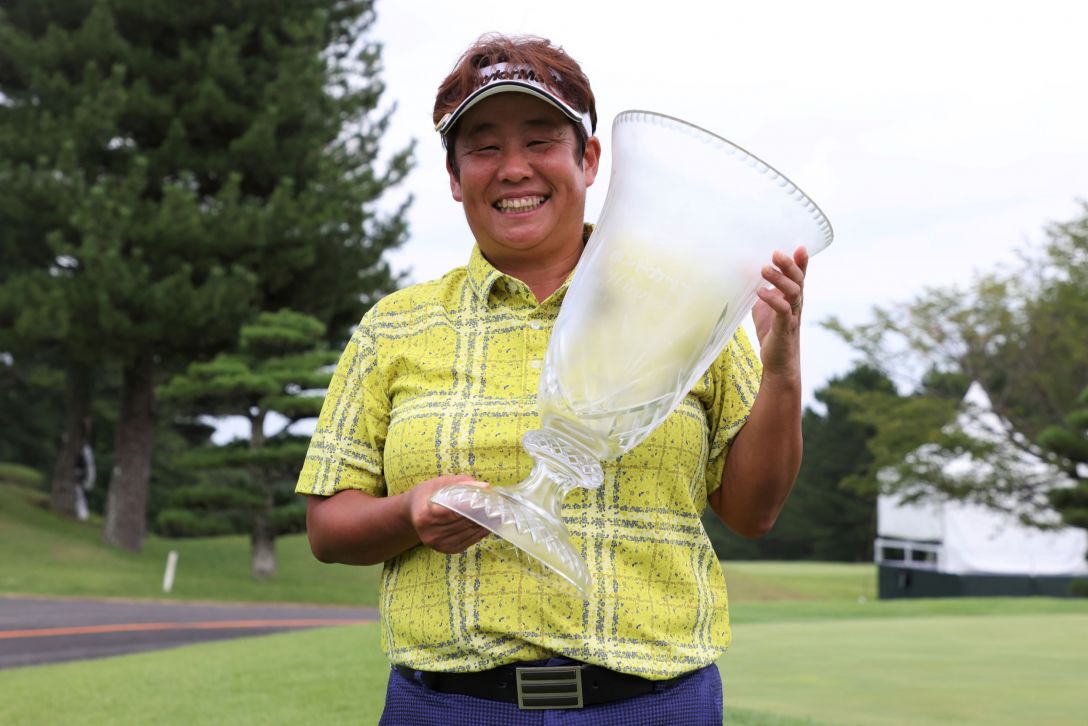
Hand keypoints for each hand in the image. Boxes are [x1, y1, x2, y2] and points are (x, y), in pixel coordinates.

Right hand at [406, 475, 491, 553]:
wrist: (413, 514)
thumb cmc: (427, 495)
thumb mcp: (439, 483)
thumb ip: (461, 483)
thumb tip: (485, 487)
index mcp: (424, 515)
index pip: (452, 510)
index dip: (471, 504)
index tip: (486, 498)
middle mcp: (430, 533)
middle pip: (463, 522)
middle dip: (481, 512)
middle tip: (496, 504)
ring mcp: (439, 544)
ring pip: (469, 532)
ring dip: (484, 523)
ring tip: (494, 512)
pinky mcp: (448, 550)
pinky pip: (470, 540)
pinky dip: (480, 531)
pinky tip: (486, 522)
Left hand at [751, 247, 808, 378]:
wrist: (778, 361)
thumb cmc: (772, 332)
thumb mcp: (763, 307)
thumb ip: (761, 291)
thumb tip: (744, 274)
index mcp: (793, 297)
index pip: (800, 275)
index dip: (802, 261)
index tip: (800, 245)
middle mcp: (797, 304)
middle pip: (799, 279)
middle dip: (789, 265)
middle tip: (776, 253)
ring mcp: (793, 315)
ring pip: (793, 292)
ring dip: (779, 279)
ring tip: (764, 269)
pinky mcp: (785, 327)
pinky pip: (783, 310)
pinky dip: (772, 299)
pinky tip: (760, 292)